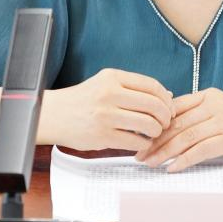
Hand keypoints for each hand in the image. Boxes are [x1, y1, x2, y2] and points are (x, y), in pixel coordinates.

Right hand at [44, 68, 173, 151]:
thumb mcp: (105, 84)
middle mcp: (110, 94)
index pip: (152, 85)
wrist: (53, 115)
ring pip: (148, 124)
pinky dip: (144, 144)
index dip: (166, 99)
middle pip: (154, 105)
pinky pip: (135, 141)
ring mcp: (106, 115)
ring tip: (153, 133)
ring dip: (156, 131)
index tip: (169, 108)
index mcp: (112, 77)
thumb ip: (133, 88)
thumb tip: (166, 95)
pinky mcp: (103, 136)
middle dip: (165, 117)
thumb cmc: (82, 100)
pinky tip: (141, 142)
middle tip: (165, 123)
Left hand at [136, 89, 222, 172]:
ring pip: (185, 137)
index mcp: (207, 96)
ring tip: (150, 162)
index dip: (154, 123)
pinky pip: (201, 150)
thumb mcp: (222, 109)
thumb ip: (200, 114)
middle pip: (175, 124)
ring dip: (164, 152)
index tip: (140, 136)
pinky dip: (184, 160)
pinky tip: (172, 168)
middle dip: (154, 140)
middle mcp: (212, 105)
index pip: (173, 108)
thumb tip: (172, 128)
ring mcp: (222, 121)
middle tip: (139, 153)